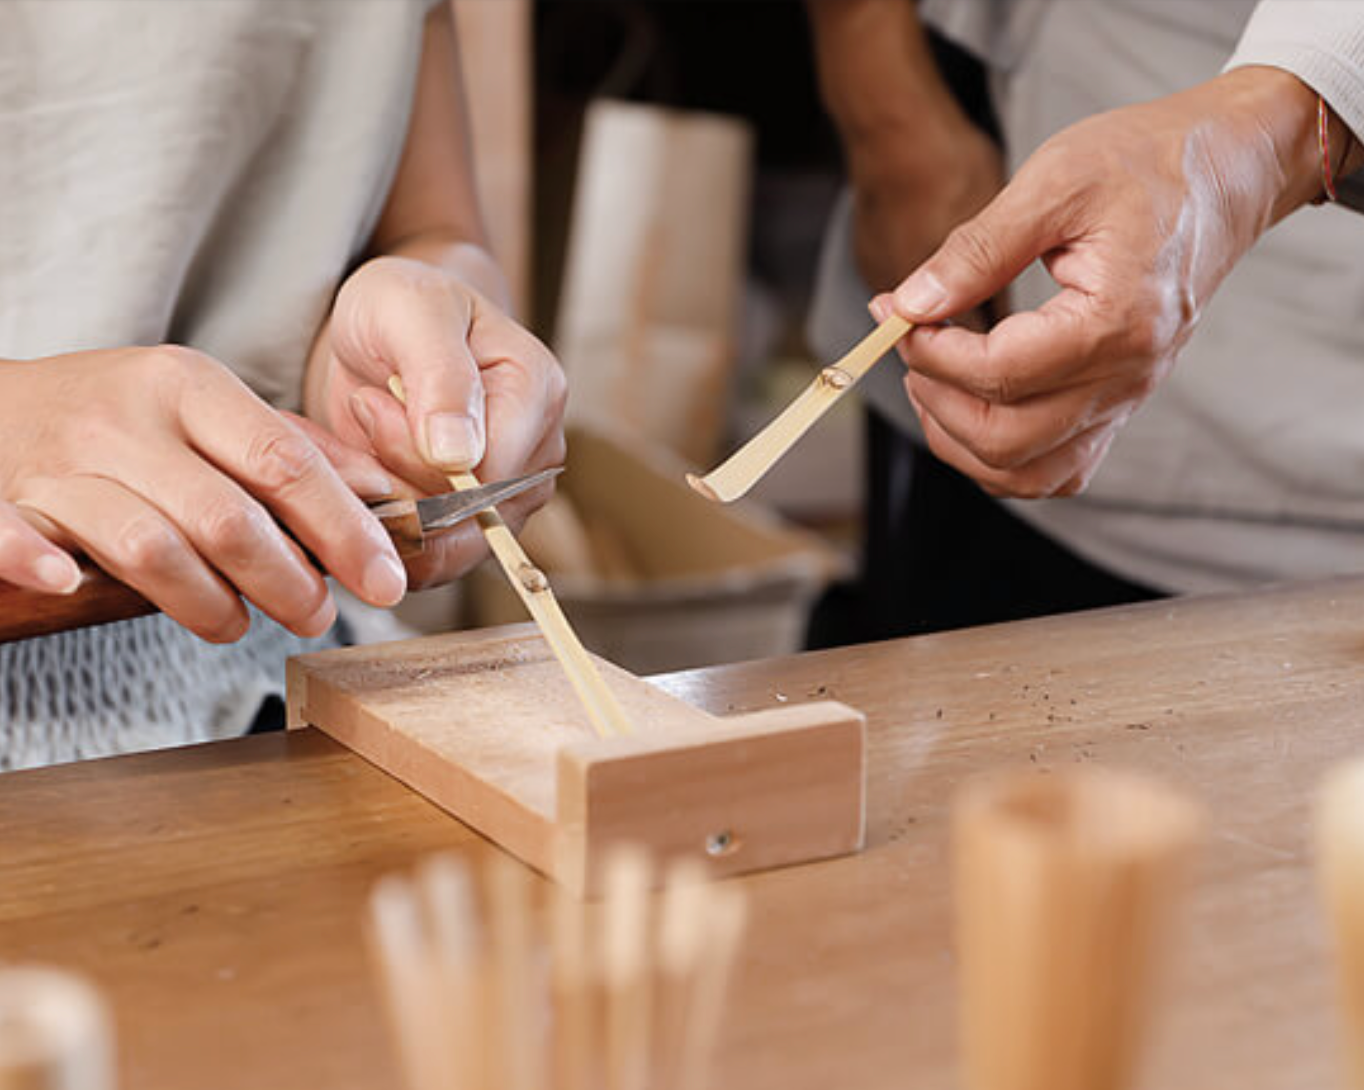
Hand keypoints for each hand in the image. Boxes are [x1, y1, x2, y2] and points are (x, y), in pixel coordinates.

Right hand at [0, 348, 407, 641]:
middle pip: (227, 516)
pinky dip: (38, 563)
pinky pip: (16, 534)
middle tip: (316, 614)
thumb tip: (384, 493)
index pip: (285, 461)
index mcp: (188, 387)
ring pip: (149, 545)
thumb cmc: (119, 421)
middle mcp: (127, 419)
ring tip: (238, 622)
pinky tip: (69, 585)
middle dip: (289, 581)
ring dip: (209, 603)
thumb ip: (292, 450)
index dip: (345, 529)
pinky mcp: (4, 499)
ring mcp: (61, 462)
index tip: (385, 579)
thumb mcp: (207, 412)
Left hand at [307, 255, 566, 588]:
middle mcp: (535, 458)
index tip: (372, 402)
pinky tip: (358, 472)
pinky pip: (421, 559)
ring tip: (359, 440)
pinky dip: (375, 526)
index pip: (486, 473)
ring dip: (379, 505)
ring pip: (440, 550)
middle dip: (391, 479)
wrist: (384, 332)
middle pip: (466, 521)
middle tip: (363, 412)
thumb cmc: (402, 308)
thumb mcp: (411, 310)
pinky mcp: (470, 527)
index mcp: (537, 395)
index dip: (412, 455)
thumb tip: (461, 458)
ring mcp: (508, 500)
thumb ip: (441, 377)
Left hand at [875, 67, 1327, 497]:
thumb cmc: (1146, 162)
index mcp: (1116, 320)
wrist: (1225, 171)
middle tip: (910, 344)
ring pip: (1026, 472)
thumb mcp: (1055, 181)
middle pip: (1006, 439)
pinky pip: (1057, 469)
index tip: (897, 316)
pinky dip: (1002, 459)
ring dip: (959, 440)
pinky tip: (972, 411)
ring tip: (930, 379)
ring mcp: (1127, 397)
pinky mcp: (1120, 402)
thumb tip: (910, 303)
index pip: (999, 374)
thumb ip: (977, 250)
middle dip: (936, 399)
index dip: (931, 353)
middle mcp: (1128, 375)